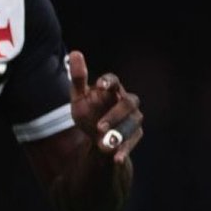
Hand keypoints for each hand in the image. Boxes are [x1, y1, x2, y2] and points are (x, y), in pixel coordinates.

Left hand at [69, 50, 142, 165]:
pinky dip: (124, 150)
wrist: (97, 137)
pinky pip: (133, 141)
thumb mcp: (79, 99)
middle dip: (114, 115)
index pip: (114, 81)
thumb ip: (79, 79)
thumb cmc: (89, 112)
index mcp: (112, 90)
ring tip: (105, 144)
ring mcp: (134, 119)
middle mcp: (127, 102)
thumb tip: (75, 52)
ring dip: (119, 134)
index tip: (99, 84)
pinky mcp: (135, 135)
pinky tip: (115, 158)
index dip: (108, 81)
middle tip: (99, 127)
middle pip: (128, 104)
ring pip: (133, 124)